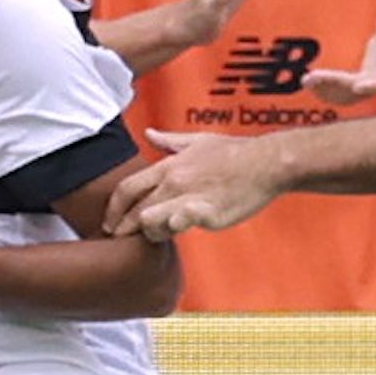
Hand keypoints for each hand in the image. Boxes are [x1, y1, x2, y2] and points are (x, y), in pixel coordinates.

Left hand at [105, 130, 284, 240]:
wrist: (265, 163)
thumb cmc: (234, 152)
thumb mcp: (197, 140)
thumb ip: (169, 141)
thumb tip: (149, 133)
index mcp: (168, 166)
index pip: (127, 189)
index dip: (113, 209)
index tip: (110, 223)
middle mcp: (174, 181)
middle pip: (134, 211)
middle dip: (124, 229)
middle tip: (121, 241)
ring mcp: (189, 197)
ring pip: (151, 221)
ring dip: (150, 233)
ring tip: (158, 235)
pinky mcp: (207, 212)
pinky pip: (179, 223)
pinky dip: (173, 228)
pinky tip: (177, 229)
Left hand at [306, 0, 375, 104]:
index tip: (358, 87)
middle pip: (361, 90)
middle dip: (336, 86)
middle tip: (311, 78)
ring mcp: (370, 85)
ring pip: (349, 98)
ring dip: (327, 93)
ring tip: (306, 80)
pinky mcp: (358, 86)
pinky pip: (341, 96)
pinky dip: (325, 92)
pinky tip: (309, 83)